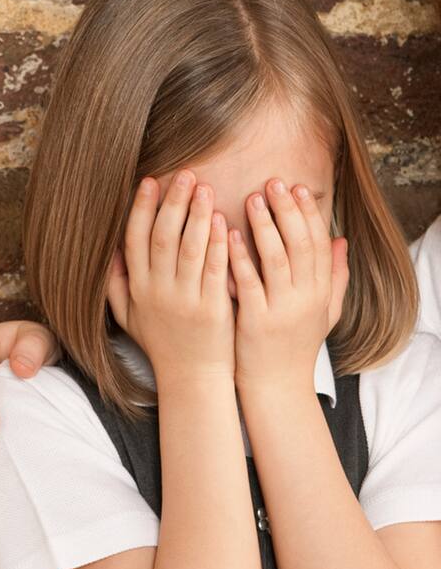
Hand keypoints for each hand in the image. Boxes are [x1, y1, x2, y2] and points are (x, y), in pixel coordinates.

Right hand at [108, 170, 233, 386]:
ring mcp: (184, 301)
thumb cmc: (161, 344)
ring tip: (206, 188)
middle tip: (185, 174)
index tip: (151, 181)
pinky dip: (219, 245)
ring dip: (198, 216)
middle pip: (163, 238)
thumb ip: (116, 284)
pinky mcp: (212, 309)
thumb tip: (109, 252)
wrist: (191, 378)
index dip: (141, 209)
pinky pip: (215, 270)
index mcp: (137, 289)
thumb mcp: (129, 317)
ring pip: (190, 249)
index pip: (135, 240)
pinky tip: (223, 221)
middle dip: (173, 203)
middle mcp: (157, 292)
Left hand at [227, 178, 347, 392]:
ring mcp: (282, 309)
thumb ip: (333, 276)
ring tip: (252, 199)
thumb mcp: (323, 311)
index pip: (318, 242)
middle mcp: (305, 297)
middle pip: (300, 243)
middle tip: (273, 182)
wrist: (276, 386)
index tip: (297, 188)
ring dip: (264, 226)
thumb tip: (340, 240)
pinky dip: (240, 256)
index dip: (308, 214)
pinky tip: (228, 235)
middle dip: (287, 210)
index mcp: (320, 291)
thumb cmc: (294, 345)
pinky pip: (248, 282)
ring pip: (276, 258)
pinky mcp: (256, 321)